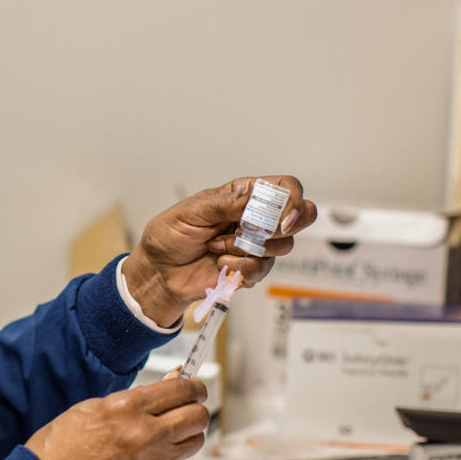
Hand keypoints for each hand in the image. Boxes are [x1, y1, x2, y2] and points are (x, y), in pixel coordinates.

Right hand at [24, 377, 208, 459]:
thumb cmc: (63, 446)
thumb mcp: (95, 406)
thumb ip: (138, 397)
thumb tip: (170, 384)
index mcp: (128, 408)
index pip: (181, 389)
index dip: (193, 384)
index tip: (193, 385)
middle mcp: (145, 434)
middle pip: (198, 416)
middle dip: (196, 406)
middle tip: (188, 404)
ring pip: (195, 441)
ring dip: (187, 432)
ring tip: (171, 429)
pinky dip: (171, 455)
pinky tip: (151, 452)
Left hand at [122, 176, 316, 326]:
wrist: (159, 271)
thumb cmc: (170, 235)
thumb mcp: (190, 212)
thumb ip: (223, 203)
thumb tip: (252, 195)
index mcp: (242, 195)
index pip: (285, 188)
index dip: (294, 200)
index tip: (283, 220)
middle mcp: (255, 217)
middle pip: (301, 216)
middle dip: (285, 226)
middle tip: (256, 233)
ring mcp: (256, 244)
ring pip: (282, 246)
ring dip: (247, 248)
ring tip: (217, 246)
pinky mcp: (250, 268)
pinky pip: (262, 269)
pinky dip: (239, 266)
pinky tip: (219, 262)